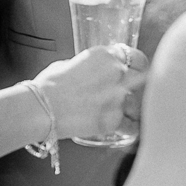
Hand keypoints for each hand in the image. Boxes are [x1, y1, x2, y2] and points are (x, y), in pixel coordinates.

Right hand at [31, 44, 146, 141]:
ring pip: (138, 104)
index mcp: (105, 56)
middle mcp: (116, 73)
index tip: (135, 71)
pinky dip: (129, 128)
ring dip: (132, 109)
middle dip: (139, 86)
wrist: (41, 107)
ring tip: (123, 114)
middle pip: (144, 78)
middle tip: (132, 93)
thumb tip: (90, 74)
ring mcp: (117, 97)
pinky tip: (125, 129)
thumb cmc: (48, 86)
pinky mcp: (113, 120)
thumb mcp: (69, 65)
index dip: (136, 65)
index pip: (135, 57)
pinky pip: (132, 126)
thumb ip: (87, 67)